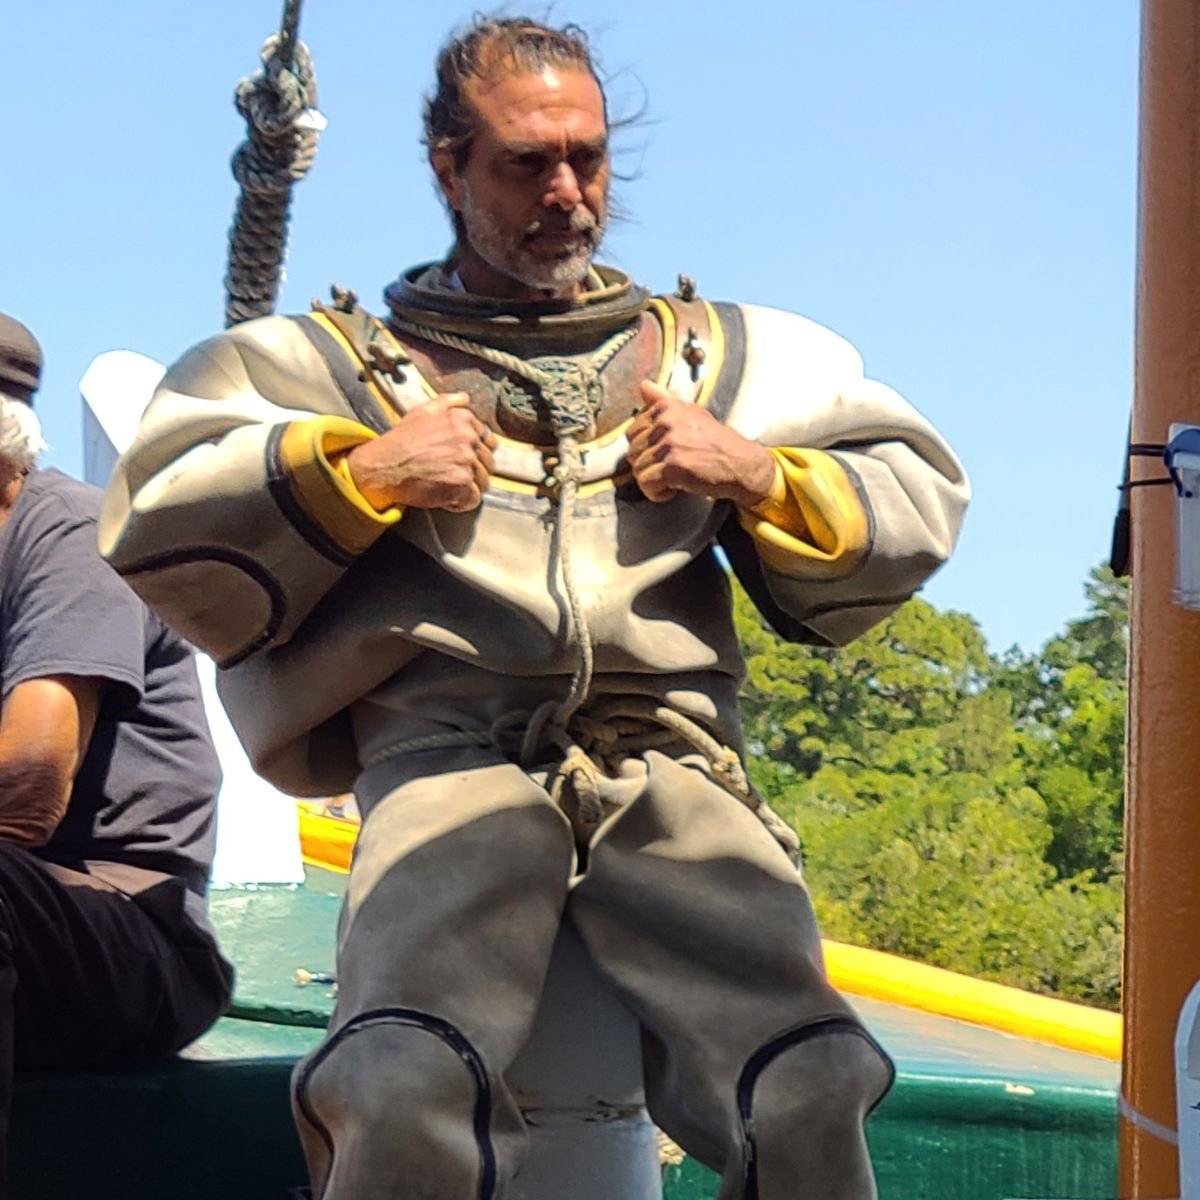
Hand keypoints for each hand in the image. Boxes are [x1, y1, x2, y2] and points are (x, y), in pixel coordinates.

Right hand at [346, 394, 496, 512]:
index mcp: (463, 420)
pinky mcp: (461, 483)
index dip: (477, 453)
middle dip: (474, 471)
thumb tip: (465, 398)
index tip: (464, 459)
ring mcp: (466, 462)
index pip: (488, 440)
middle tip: (453, 475)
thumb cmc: (401, 440)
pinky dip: (462, 502)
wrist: (385, 465)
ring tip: (448, 486)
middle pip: (488, 463)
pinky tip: (447, 497)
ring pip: (483, 481)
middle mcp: (468, 439)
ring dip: (469, 487)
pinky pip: (473, 499)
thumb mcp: (422, 411)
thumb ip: (447, 402)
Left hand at [626, 381, 775, 505]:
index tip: (666, 453)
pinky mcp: (673, 467)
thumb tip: (643, 385)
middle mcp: (667, 422)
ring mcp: (670, 444)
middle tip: (672, 467)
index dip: (646, 448)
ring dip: (654, 480)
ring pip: (638, 469)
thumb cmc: (716, 441)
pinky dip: (658, 493)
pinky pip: (646, 484)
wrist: (741, 464)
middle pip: (633, 452)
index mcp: (667, 408)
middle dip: (649, 465)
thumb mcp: (692, 413)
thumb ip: (663, 401)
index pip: (632, 432)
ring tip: (675, 477)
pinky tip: (674, 489)